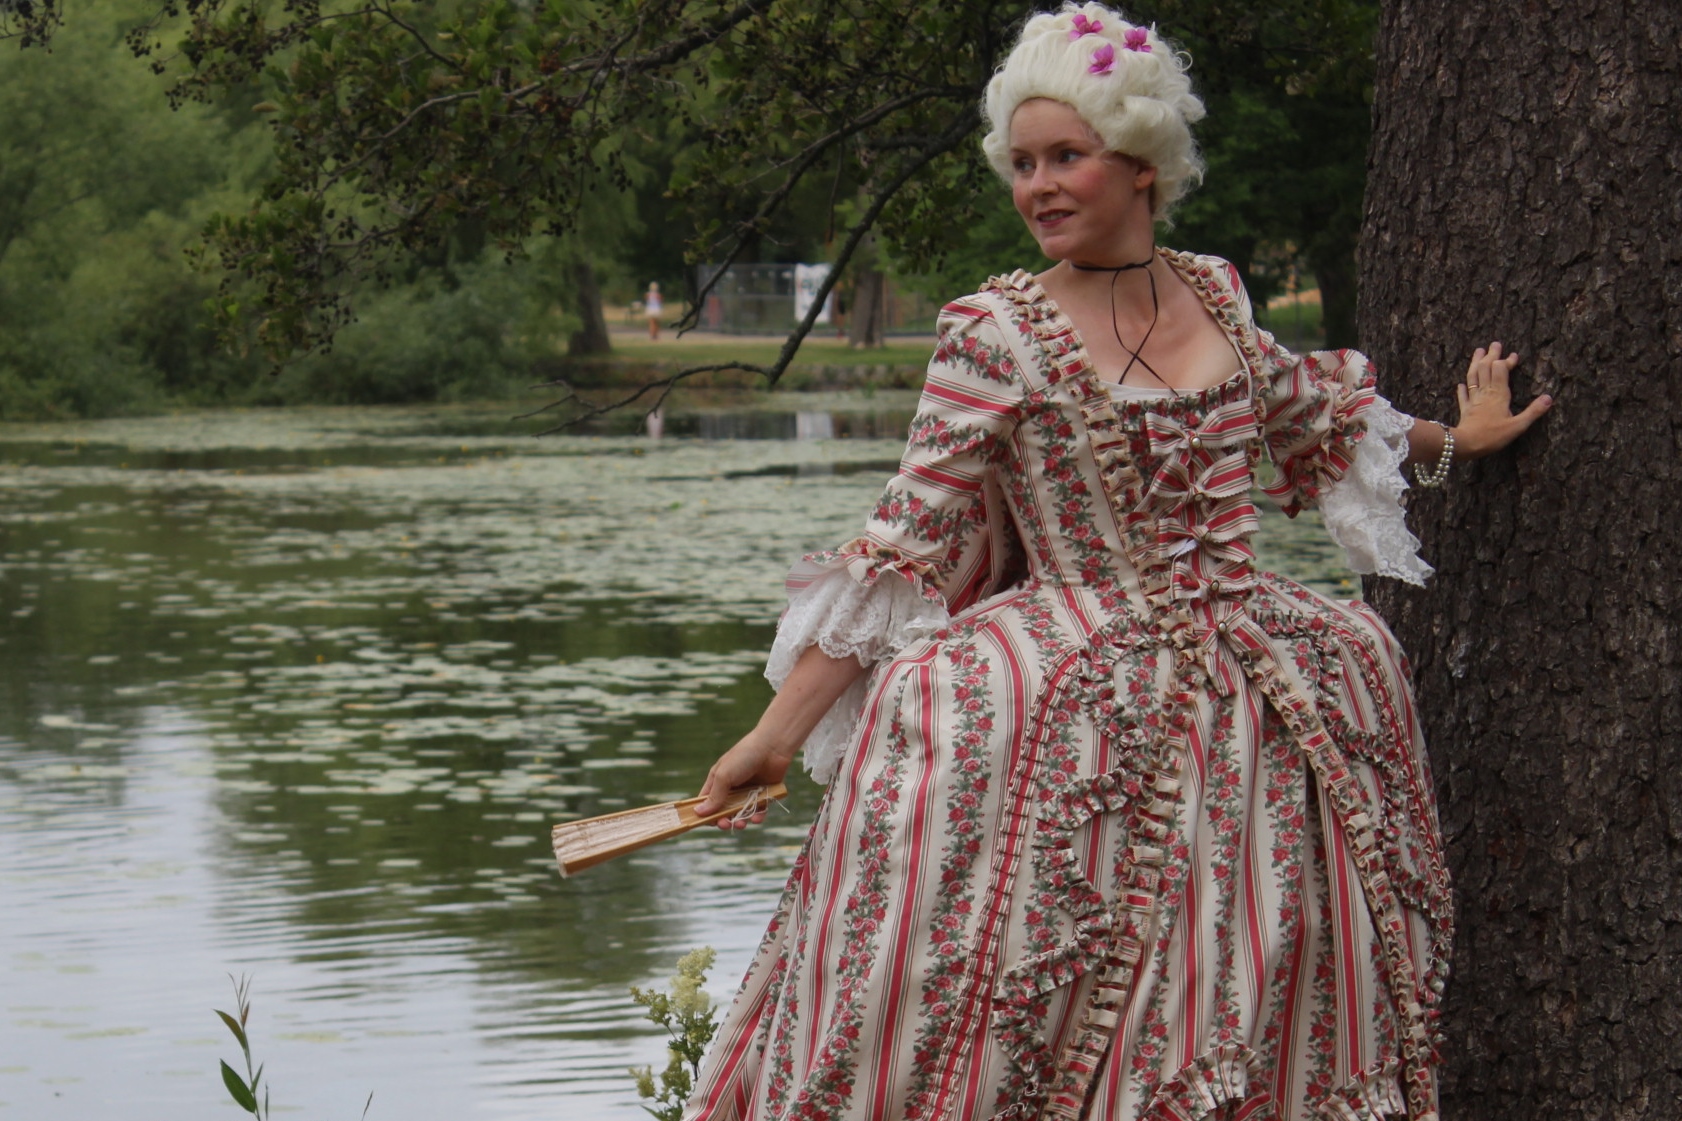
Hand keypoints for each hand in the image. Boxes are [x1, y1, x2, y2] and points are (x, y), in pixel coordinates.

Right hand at [696, 730, 794, 829]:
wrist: (774, 747)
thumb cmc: (745, 756)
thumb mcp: (724, 775)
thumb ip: (714, 796)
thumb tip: (698, 813)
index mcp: (718, 780)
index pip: (707, 801)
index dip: (705, 813)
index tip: (707, 823)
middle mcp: (732, 787)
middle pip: (724, 810)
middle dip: (723, 820)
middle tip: (726, 824)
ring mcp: (748, 791)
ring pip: (741, 813)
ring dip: (740, 821)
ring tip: (741, 823)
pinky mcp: (764, 794)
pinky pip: (759, 810)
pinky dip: (757, 816)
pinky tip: (757, 818)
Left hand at [1453, 341, 1553, 457]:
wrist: (1465, 444)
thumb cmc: (1492, 436)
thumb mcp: (1518, 426)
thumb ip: (1533, 411)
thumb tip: (1549, 398)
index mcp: (1498, 394)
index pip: (1501, 370)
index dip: (1507, 361)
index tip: (1513, 355)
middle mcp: (1485, 393)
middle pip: (1486, 369)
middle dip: (1491, 356)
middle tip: (1495, 344)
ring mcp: (1473, 400)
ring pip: (1473, 377)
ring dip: (1475, 363)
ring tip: (1477, 351)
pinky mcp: (1465, 410)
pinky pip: (1463, 396)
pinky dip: (1463, 388)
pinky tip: (1460, 384)